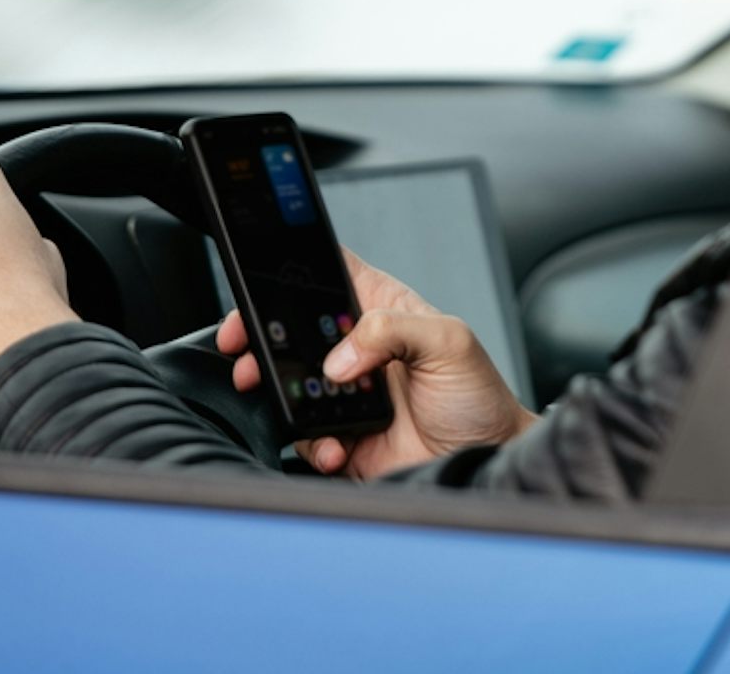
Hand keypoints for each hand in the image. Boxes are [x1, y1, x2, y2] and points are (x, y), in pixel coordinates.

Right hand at [216, 248, 536, 478]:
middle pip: (292, 329)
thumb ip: (393, 329)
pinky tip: (338, 444)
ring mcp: (345, 392)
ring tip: (288, 399)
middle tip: (244, 347)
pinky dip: (313, 441)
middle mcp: (358, 348)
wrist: (484, 459)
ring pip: (289, 382)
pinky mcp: (340, 434)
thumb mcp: (449, 343)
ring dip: (280, 392)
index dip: (291, 271)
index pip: (328, 274)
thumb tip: (342, 355)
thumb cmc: (479, 396)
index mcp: (381, 308)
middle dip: (261, 336)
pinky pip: (305, 433)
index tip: (261, 282)